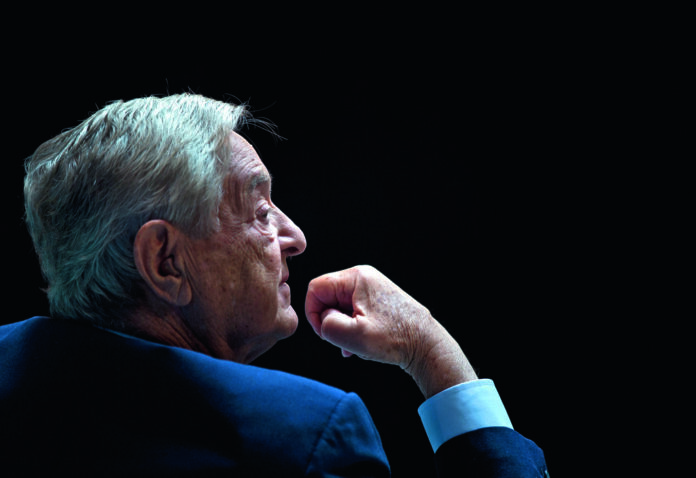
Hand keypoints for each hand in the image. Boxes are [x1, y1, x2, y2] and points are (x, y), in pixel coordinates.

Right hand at [305, 265, 476, 397]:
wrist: (426, 345)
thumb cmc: (395, 339)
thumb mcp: (353, 335)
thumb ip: (326, 324)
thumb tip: (323, 319)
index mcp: (356, 277)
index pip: (315, 288)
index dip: (313, 313)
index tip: (325, 333)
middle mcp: (364, 277)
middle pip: (327, 297)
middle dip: (331, 321)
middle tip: (344, 341)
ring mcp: (372, 288)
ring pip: (340, 306)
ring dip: (342, 328)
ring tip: (356, 345)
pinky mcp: (377, 300)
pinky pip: (353, 311)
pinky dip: (353, 328)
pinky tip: (362, 344)